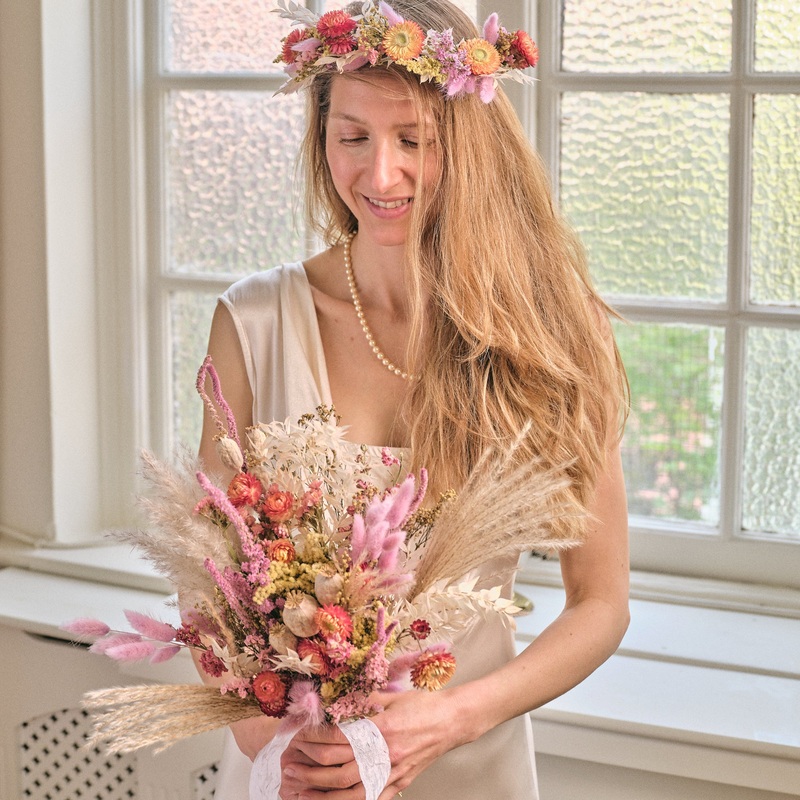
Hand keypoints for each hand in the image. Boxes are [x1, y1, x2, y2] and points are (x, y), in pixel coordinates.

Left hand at [278, 688, 471, 798]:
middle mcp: (383, 754)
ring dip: (321, 793)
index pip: (337, 739)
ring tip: (301, 790)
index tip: (298, 737)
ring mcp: (391, 772)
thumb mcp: (391, 695)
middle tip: (290, 767)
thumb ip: (362, 698)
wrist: (452, 721)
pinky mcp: (398, 783)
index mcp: (380, 728)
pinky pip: (370, 799)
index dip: (313, 738)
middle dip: (309, 770)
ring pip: (349, 792)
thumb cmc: (422, 705)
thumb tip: (335, 699)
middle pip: (337, 770)